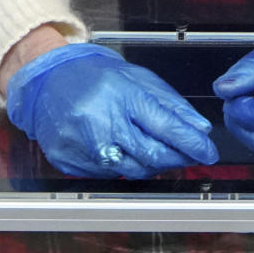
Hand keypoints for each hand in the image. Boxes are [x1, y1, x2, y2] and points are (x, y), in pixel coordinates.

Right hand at [6, 44, 218, 178]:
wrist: (45, 79)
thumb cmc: (91, 76)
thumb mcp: (135, 77)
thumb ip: (170, 103)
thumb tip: (198, 128)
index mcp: (120, 96)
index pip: (167, 127)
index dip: (192, 144)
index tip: (207, 152)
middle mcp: (102, 123)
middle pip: (153, 155)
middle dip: (177, 158)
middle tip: (188, 155)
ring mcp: (86, 147)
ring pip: (135, 171)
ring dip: (154, 165)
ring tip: (156, 151)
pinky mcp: (73, 163)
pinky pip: (111, 176)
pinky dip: (126, 168)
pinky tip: (125, 152)